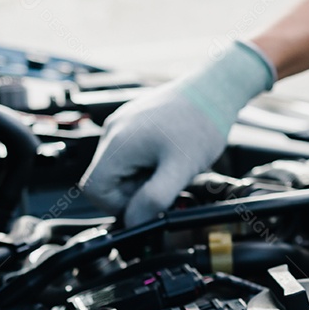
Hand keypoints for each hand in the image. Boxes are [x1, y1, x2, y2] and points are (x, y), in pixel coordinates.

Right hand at [79, 41, 274, 225]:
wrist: (215, 89)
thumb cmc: (201, 123)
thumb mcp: (181, 169)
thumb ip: (154, 198)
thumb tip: (135, 220)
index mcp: (118, 143)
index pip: (94, 190)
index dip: (118, 204)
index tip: (147, 201)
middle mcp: (113, 131)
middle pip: (107, 179)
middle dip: (135, 189)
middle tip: (166, 180)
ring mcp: (123, 123)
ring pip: (121, 166)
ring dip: (143, 174)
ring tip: (171, 163)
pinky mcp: (134, 120)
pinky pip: (131, 151)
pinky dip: (148, 160)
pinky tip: (170, 152)